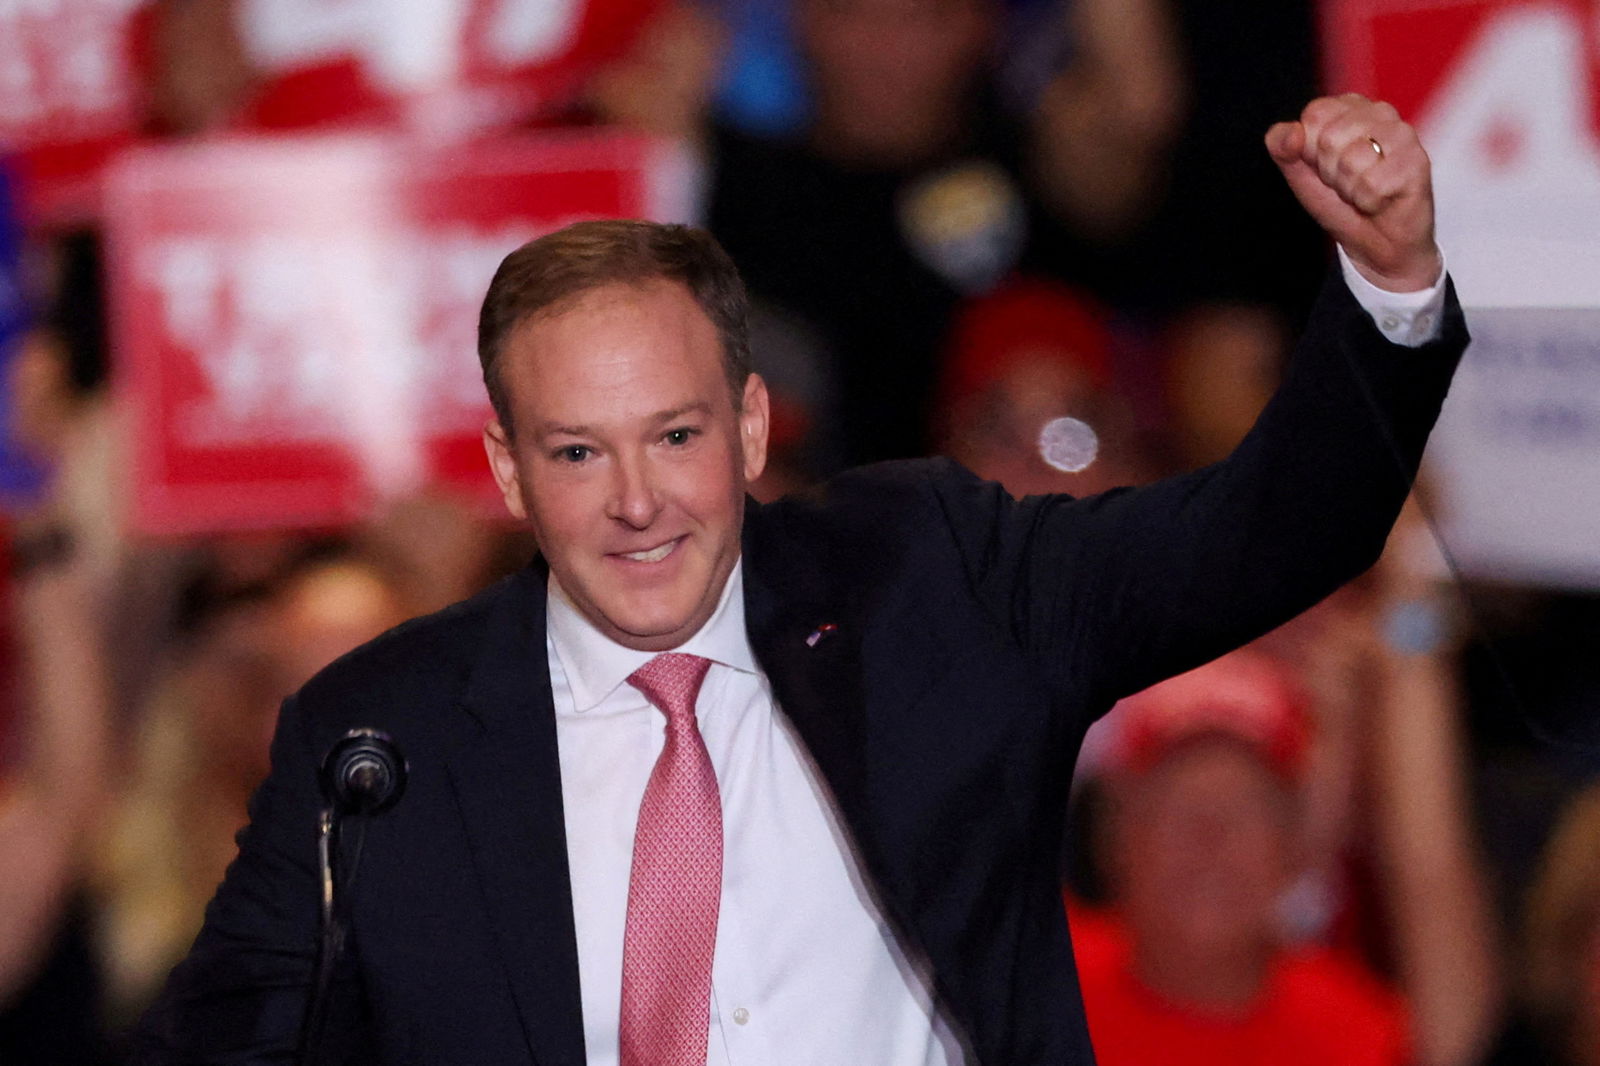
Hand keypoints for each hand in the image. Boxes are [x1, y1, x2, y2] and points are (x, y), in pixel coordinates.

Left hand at [1266, 94, 1440, 291]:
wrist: (1376, 244)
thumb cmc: (1341, 202)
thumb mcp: (1300, 173)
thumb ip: (1283, 147)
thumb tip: (1291, 132)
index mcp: (1351, 107)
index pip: (1315, 115)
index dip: (1310, 150)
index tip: (1326, 166)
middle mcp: (1381, 113)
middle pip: (1330, 138)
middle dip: (1330, 171)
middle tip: (1348, 182)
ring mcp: (1403, 135)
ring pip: (1352, 159)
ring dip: (1350, 188)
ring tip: (1364, 190)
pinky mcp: (1418, 162)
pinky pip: (1373, 184)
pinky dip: (1368, 201)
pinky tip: (1380, 200)